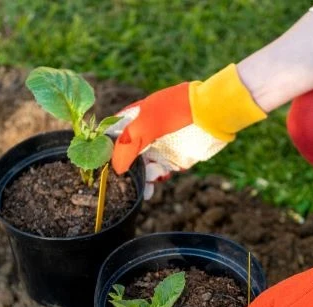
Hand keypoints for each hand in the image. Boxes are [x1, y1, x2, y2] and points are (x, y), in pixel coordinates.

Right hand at [107, 64, 265, 198]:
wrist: (213, 114)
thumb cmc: (178, 111)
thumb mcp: (146, 125)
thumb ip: (128, 147)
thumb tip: (117, 170)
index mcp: (134, 119)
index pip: (112, 137)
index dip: (104, 152)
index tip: (99, 170)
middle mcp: (144, 134)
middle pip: (126, 157)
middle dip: (122, 172)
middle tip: (118, 187)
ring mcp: (158, 147)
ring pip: (140, 169)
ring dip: (138, 180)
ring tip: (141, 189)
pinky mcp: (172, 160)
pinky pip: (157, 175)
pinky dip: (152, 183)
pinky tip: (150, 190)